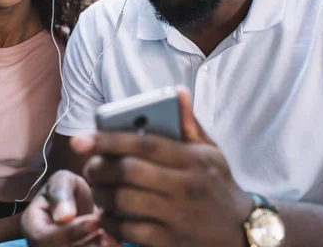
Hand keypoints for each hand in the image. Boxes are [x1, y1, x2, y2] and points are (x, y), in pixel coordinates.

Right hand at [21, 170, 120, 246]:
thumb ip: (61, 193)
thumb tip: (64, 217)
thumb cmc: (69, 189)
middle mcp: (39, 244)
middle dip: (86, 243)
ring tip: (109, 237)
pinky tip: (111, 242)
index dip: (70, 232)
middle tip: (105, 231)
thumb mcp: (63, 180)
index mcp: (32, 224)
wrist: (81, 204)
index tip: (94, 220)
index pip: (45, 237)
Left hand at [74, 86, 253, 246]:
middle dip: (99, 167)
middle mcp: (185, 186)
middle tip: (90, 166)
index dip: (108, 139)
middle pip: (128, 171)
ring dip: (101, 193)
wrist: (242, 232)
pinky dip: (110, 221)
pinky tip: (108, 214)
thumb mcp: (211, 152)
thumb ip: (190, 123)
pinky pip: (128, 230)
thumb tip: (176, 91)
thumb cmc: (218, 185)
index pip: (144, 143)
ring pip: (124, 200)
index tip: (80, 139)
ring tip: (97, 188)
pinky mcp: (169, 241)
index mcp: (192, 159)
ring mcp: (177, 216)